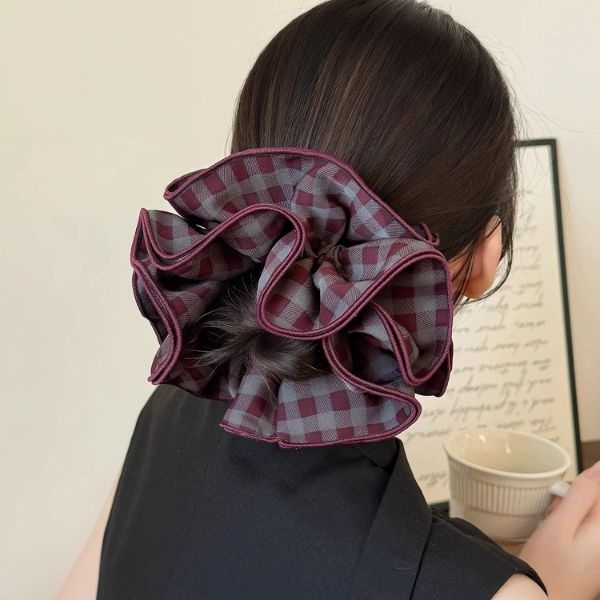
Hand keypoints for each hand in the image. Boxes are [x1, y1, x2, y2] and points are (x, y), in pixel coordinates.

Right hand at [518, 460, 599, 599]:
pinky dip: (573, 525)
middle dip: (578, 497)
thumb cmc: (547, 567)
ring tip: (554, 521)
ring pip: (591, 514)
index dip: (584, 485)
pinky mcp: (595, 558)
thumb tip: (599, 467)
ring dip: (573, 510)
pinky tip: (558, 533)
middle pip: (597, 503)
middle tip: (556, 508)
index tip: (565, 493)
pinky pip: (587, 529)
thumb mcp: (559, 523)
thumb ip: (583, 494)